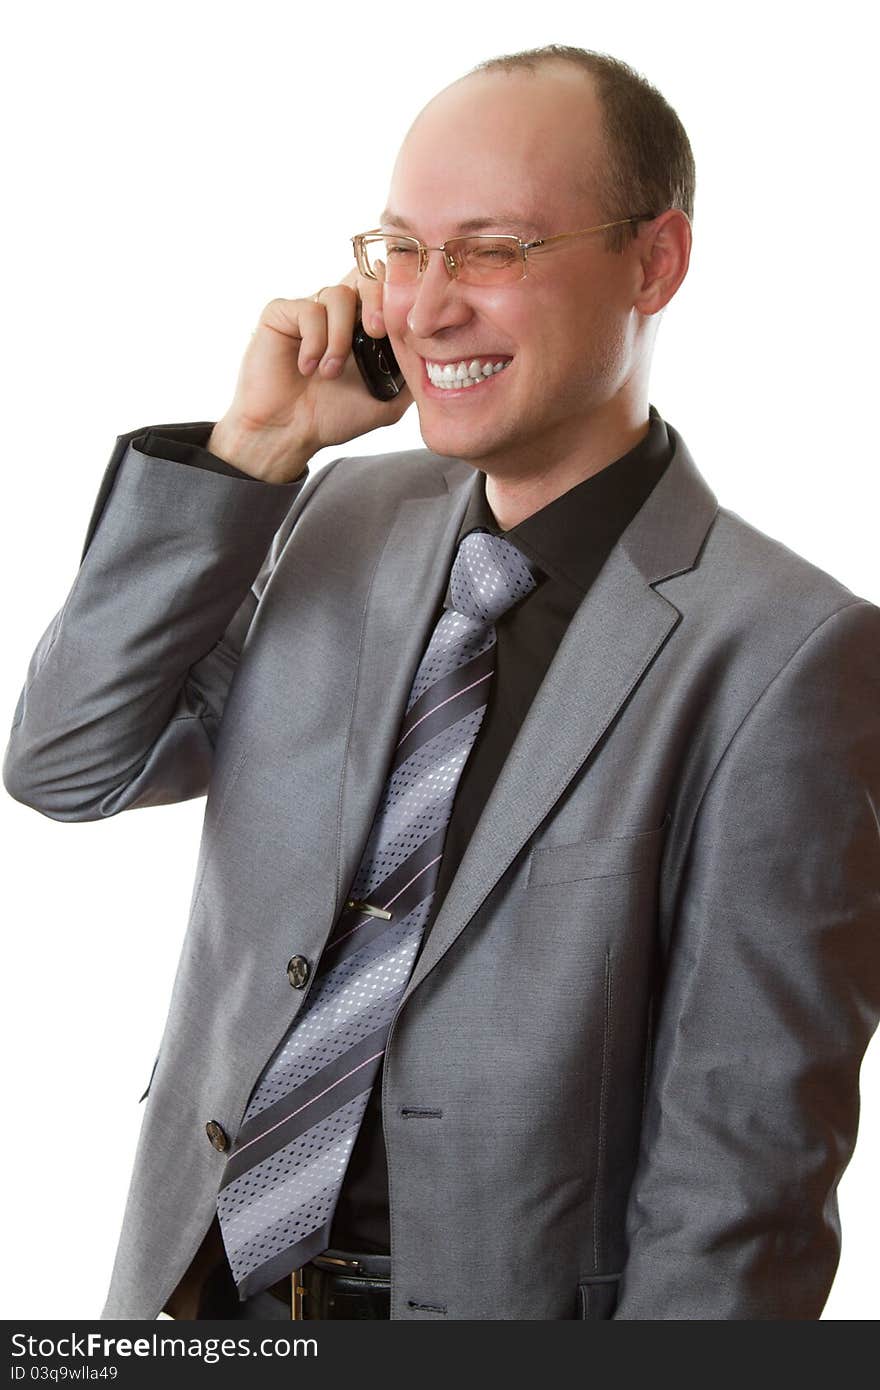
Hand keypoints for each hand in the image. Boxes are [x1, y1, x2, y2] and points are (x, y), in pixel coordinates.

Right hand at [208, 268, 411, 482]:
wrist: (288, 433)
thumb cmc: (331, 417)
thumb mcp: (387, 400)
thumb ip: (410, 373)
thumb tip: (438, 353)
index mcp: (365, 326)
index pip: (387, 289)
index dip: (399, 296)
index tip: (406, 325)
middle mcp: (339, 313)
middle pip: (365, 274)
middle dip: (377, 300)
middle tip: (377, 333)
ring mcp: (310, 310)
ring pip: (337, 294)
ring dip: (340, 337)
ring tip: (330, 372)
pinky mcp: (282, 313)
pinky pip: (308, 310)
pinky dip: (313, 341)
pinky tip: (307, 368)